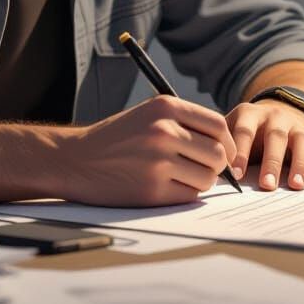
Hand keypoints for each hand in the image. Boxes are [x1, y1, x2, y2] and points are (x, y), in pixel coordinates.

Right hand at [60, 95, 237, 206]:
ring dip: (201, 182)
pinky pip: (189, 196)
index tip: (225, 153)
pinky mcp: (152, 190)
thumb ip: (184, 123)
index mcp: (165, 106)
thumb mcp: (148, 114)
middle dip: (216, 166)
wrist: (76, 159)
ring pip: (207, 178)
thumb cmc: (117, 138)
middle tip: (203, 169)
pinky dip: (185, 194)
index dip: (227, 141)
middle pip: (218, 154)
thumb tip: (225, 145)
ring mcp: (158, 161)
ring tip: (181, 177)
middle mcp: (164, 130)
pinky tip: (167, 187)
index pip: (218, 124)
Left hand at [226, 100, 303, 189]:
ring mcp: (297, 127)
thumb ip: (224, 148)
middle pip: (276, 137)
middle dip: (271, 162)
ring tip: (296, 186)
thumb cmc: (245, 133)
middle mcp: (276, 116)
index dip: (241, 152)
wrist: (272, 116)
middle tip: (267, 185)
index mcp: (250, 114)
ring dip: (300, 164)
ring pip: (302, 142)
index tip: (236, 176)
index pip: (245, 131)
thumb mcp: (231, 132)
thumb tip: (211, 174)